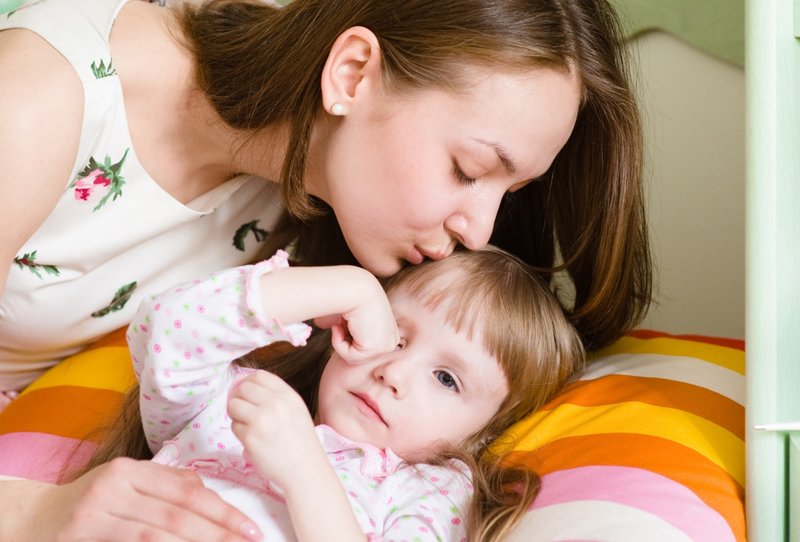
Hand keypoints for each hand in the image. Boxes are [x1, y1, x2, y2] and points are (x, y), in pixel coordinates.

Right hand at [25, 458, 262, 540]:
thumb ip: (165, 485)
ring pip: (161, 532)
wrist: (33, 519)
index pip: (189, 490)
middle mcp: (117, 484)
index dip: (223, 510)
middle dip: (218, 531)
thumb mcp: (126, 485)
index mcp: (133, 470)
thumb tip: (207, 490)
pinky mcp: (85, 531)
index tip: (249, 528)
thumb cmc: (90, 503)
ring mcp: (99, 509)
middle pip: (180, 512)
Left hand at [228, 371, 321, 488]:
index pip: (259, 376)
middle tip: (243, 412)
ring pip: (234, 405)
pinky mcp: (250, 436)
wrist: (305, 470)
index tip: (247, 395)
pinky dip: (240, 433)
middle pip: (243, 388)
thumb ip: (276, 398)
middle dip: (239, 398)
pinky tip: (253, 441)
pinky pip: (234, 426)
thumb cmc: (301, 443)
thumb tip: (244, 388)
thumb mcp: (296, 410)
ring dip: (236, 415)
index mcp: (288, 395)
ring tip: (247, 426)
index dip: (248, 383)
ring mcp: (262, 419)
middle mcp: (275, 403)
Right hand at [260, 265, 398, 363]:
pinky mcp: (377, 348)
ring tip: (343, 322)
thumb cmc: (349, 294)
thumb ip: (347, 327)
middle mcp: (391, 338)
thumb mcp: (353, 314)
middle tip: (343, 320)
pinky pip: (350, 357)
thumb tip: (332, 328)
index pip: (365, 345)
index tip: (346, 320)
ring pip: (354, 357)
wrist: (354, 287)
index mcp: (389, 330)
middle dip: (346, 339)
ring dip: (341, 341)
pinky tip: (342, 326)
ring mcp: (386, 345)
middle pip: (361, 353)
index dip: (349, 335)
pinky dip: (339, 344)